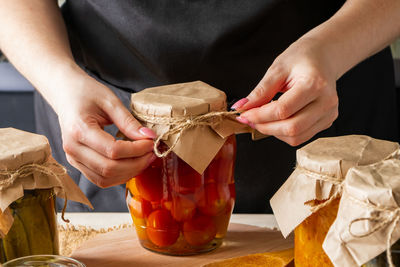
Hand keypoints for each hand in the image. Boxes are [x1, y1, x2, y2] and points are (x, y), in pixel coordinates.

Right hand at [55, 71, 156, 187]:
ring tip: (145, 159)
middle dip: (136, 164)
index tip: (151, 142)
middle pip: (109, 168)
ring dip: (129, 172)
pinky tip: (132, 164)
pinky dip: (119, 175)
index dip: (136, 150)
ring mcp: (72, 158)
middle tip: (152, 152)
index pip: (113, 150)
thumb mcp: (110, 101)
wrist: (65, 93)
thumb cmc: (86, 92)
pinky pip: (100, 179)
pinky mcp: (77, 163)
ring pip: (105, 179)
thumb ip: (128, 121)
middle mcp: (72, 148)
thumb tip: (148, 137)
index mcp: (79, 130)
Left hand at [232, 38, 338, 145]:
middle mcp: (326, 102)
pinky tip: (276, 120)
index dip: (259, 116)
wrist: (324, 57)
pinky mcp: (326, 122)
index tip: (244, 114)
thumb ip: (261, 91)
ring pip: (296, 137)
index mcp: (315, 84)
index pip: (283, 110)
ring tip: (262, 119)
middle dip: (265, 127)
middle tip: (250, 119)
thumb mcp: (277, 69)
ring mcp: (328, 114)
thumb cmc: (302, 58)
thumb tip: (242, 107)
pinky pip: (301, 137)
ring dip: (273, 132)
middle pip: (291, 128)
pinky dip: (284, 133)